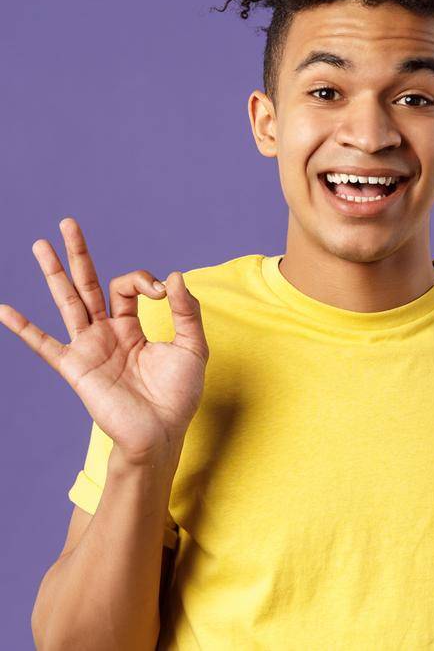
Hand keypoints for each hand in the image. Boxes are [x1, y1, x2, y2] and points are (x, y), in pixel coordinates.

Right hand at [0, 218, 208, 467]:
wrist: (162, 432)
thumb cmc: (178, 395)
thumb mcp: (192, 347)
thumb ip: (185, 312)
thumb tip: (173, 276)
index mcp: (132, 327)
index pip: (127, 288)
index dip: (143, 281)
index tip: (161, 292)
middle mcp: (106, 333)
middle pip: (88, 285)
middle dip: (79, 254)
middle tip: (68, 223)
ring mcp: (89, 348)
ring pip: (68, 302)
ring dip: (54, 273)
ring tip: (40, 245)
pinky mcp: (77, 368)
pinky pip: (45, 345)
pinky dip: (24, 328)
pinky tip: (5, 310)